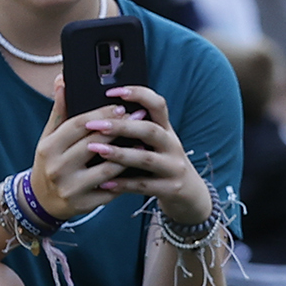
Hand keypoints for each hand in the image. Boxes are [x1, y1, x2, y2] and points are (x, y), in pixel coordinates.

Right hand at [30, 75, 131, 220]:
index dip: (101, 114)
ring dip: (127, 154)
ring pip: (107, 168)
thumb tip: (62, 80)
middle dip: (119, 129)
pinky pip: (111, 189)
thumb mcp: (49, 137)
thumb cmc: (51, 162)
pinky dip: (125, 178)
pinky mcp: (85, 204)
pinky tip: (137, 167)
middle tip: (139, 117)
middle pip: (94, 144)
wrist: (42, 201)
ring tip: (142, 141)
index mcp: (48, 148)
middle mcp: (58, 168)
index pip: (78, 125)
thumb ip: (60, 110)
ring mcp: (71, 188)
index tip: (121, 106)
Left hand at [79, 85, 212, 219]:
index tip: (113, 92)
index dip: (138, 94)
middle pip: (150, 130)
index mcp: (167, 130)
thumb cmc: (163, 164)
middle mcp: (172, 145)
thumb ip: (138, 129)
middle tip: (95, 125)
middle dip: (121, 126)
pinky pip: (144, 186)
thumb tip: (106, 113)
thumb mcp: (157, 143)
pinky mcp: (170, 188)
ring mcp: (173, 167)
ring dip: (119, 154)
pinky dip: (123, 184)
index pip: (157, 104)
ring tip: (96, 149)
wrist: (190, 193)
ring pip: (146, 158)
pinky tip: (105, 182)